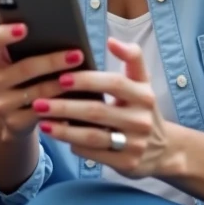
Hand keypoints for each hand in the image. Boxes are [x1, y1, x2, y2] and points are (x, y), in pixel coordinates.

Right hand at [0, 22, 88, 138]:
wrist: (11, 117)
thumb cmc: (21, 78)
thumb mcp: (15, 63)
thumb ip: (26, 48)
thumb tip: (59, 32)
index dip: (3, 34)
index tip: (24, 27)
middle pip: (24, 68)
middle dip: (53, 61)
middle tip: (77, 54)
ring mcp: (1, 104)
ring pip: (37, 91)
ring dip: (62, 83)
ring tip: (82, 76)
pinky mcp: (14, 122)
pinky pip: (42, 111)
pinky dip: (60, 103)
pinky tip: (76, 98)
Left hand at [33, 37, 173, 177]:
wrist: (164, 149)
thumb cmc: (142, 108)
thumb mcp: (143, 82)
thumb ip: (131, 58)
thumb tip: (112, 41)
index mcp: (144, 94)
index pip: (114, 83)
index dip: (88, 80)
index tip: (62, 77)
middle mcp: (141, 119)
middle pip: (97, 111)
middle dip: (64, 106)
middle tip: (39, 102)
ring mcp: (135, 143)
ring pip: (92, 136)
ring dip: (64, 129)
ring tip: (42, 121)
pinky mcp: (127, 163)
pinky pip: (94, 154)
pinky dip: (74, 145)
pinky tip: (58, 137)